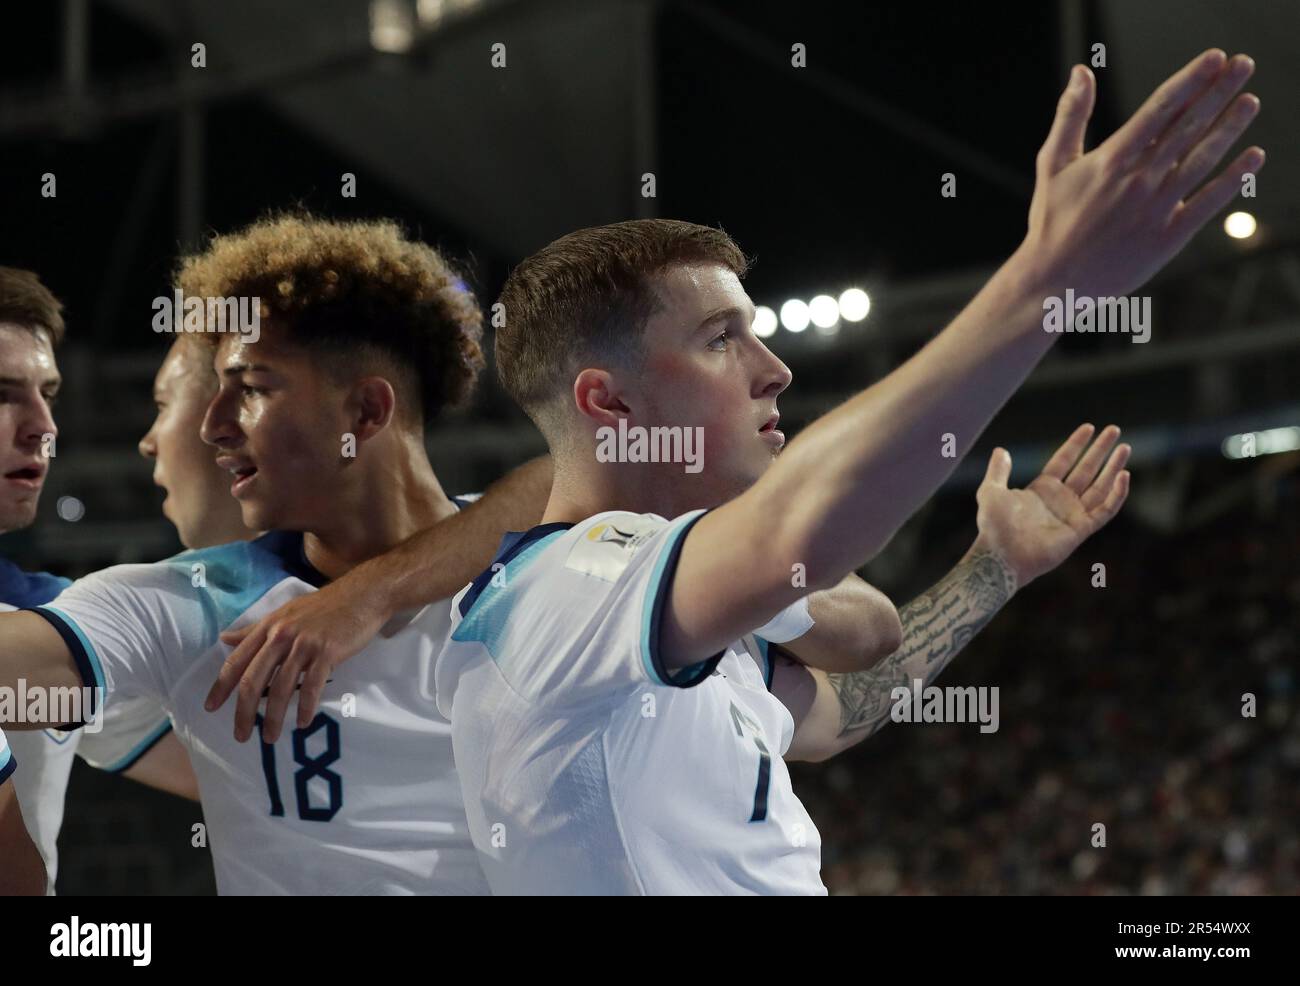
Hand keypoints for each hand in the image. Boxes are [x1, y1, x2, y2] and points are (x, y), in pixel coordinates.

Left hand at [204, 573, 391, 742]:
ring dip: (275, 718)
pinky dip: (306, 707)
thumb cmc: (325, 606)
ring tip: (271, 737)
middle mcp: (281, 635)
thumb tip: (224, 639)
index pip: (236, 660)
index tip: (211, 708)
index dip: (221, 686)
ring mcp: (304, 644)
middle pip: (254, 680)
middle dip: (244, 712)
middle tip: (241, 735)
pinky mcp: (327, 652)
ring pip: (282, 688)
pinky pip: (312, 686)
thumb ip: (254, 630)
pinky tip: (304, 723)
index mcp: (268, 627)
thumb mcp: (284, 614)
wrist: (364, 595)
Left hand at [973, 424, 1130, 586]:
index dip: (1076, 444)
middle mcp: (1060, 500)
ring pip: (1100, 487)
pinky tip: (1123, 475)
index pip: (1064, 461)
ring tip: (1125, 447)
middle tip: (1114, 429)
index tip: (1089, 427)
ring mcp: (1072, 515)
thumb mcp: (991, 491)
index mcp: (1042, 489)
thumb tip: (1001, 450)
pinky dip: (1117, 494)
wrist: (1001, 555)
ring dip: (1113, 467)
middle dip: (1101, 450)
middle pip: (1086, 470)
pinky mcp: (1081, 530)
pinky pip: (1105, 510)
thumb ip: (998, 470)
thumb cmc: (994, 527)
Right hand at [1022, 50, 1262, 299]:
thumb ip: (1070, 116)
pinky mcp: (1167, 239)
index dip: (1190, 82)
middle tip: (1243, 65)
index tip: (1214, 59)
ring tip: (1250, 101)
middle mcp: (1137, 182)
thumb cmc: (1051, 221)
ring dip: (1229, 129)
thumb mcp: (1052, 164)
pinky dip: (1232, 181)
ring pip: (1201, 161)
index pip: (1159, 110)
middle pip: (1187, 128)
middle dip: (1217, 93)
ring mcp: (1155, 210)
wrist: (1053, 282)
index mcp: (1110, 161)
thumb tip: (1082, 72)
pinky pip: (1207, 204)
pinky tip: (1252, 158)